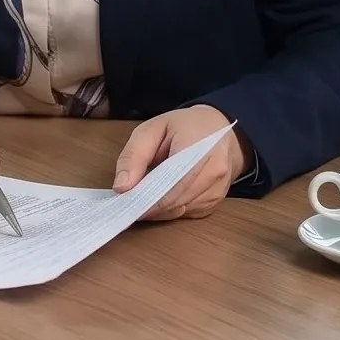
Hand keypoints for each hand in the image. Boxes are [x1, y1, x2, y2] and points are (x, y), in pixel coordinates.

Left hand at [112, 105, 244, 220]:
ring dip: (158, 210)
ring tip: (141, 199)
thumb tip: (122, 187)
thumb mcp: (151, 129)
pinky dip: (170, 209)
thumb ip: (134, 156)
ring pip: (180, 210)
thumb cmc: (184, 126)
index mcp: (199, 147)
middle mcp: (214, 170)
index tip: (125, 203)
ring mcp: (218, 188)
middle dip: (148, 206)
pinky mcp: (216, 200)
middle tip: (126, 204)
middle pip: (175, 201)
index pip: (172, 184)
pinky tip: (160, 198)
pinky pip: (188, 213)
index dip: (147, 199)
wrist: (218, 129)